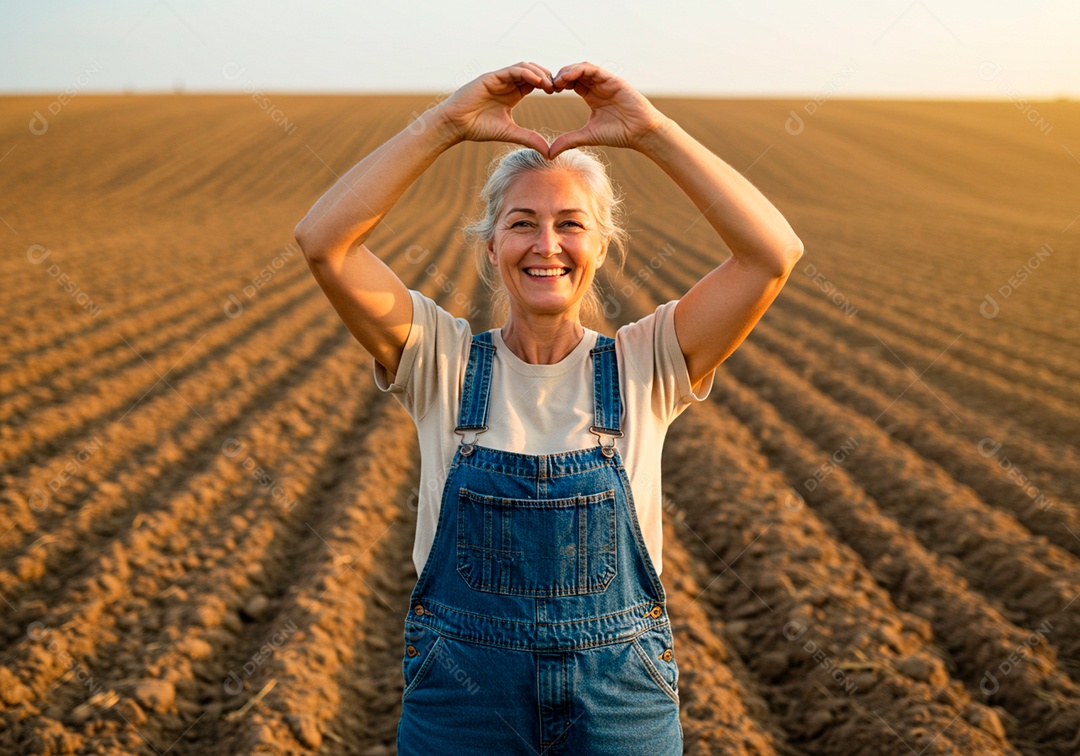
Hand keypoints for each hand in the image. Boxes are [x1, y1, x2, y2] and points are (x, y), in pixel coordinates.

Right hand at [434, 62, 553, 154]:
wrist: (455, 125)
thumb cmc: (478, 128)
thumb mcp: (509, 133)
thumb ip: (529, 138)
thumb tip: (548, 152)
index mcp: (512, 94)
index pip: (534, 83)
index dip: (548, 85)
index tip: (560, 93)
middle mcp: (506, 83)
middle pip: (532, 72)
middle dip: (547, 77)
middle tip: (559, 87)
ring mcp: (499, 78)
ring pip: (524, 67)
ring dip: (539, 73)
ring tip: (550, 84)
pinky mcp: (491, 77)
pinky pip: (512, 70)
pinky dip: (526, 73)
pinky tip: (537, 81)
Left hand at [548, 62, 669, 157]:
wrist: (640, 133)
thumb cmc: (619, 134)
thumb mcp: (587, 136)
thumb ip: (568, 141)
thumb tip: (549, 154)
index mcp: (592, 96)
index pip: (572, 83)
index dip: (558, 85)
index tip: (547, 92)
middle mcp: (598, 86)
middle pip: (575, 73)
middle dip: (560, 76)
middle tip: (547, 85)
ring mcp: (606, 81)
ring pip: (582, 68)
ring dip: (567, 71)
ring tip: (556, 81)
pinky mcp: (613, 80)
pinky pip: (593, 70)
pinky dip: (579, 70)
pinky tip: (567, 77)